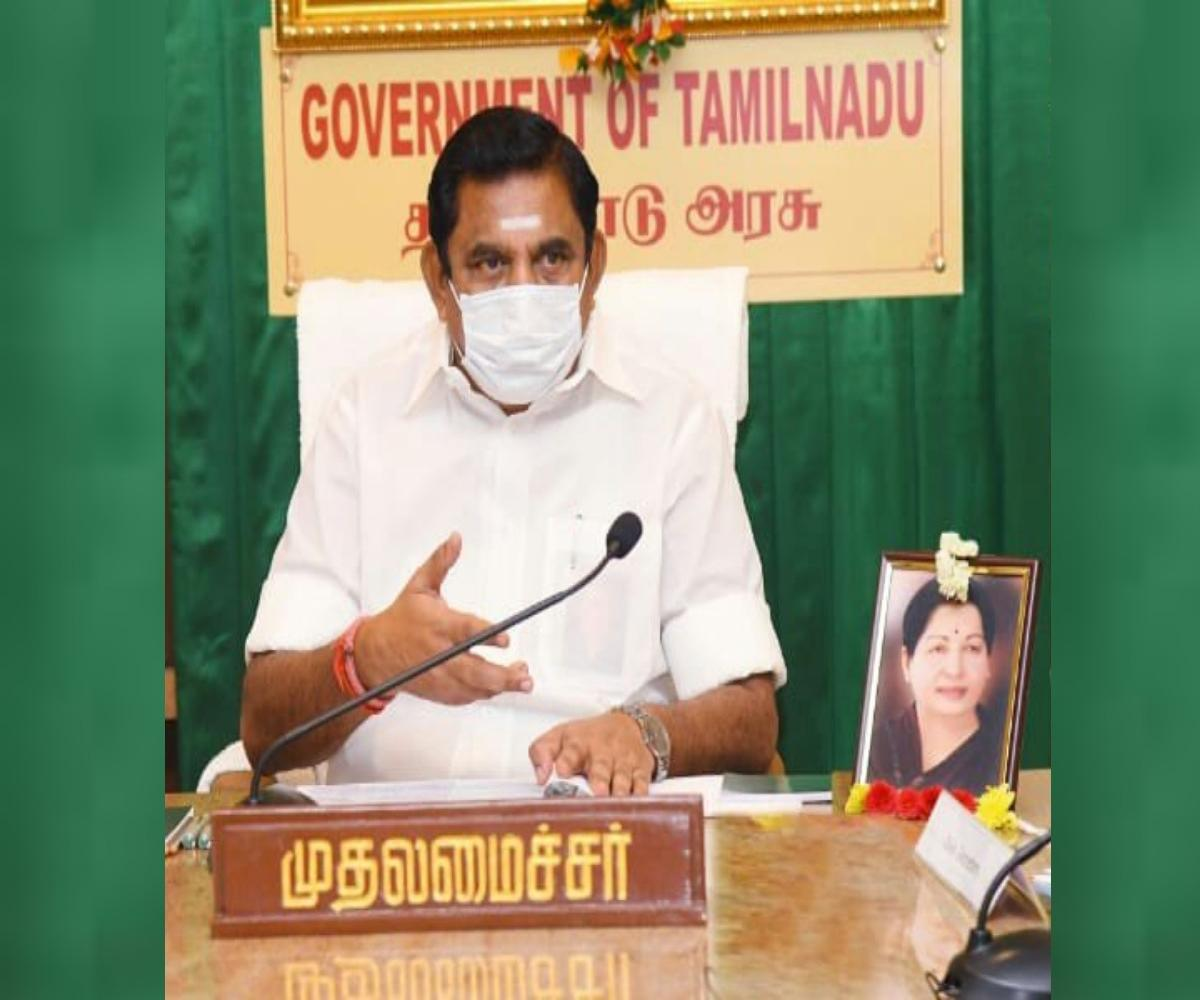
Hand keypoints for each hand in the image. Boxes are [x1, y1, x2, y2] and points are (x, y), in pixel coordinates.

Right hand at [354, 532, 532, 704]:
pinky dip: (484, 693)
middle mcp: (439, 654)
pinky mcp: (439, 691)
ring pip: (474, 688)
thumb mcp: (418, 586)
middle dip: (502, 675)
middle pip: (474, 670)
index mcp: (437, 625)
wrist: (374, 655)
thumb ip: (440, 563)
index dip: (486, 635)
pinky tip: (500, 685)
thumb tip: (456, 539)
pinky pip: (466, 697)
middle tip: (524, 675)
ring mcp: (439, 677)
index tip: (505, 639)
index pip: (465, 631)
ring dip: (500, 686)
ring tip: (521, 679)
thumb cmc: (401, 619)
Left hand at [529, 712, 653, 795]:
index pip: (571, 750)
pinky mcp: (640, 769)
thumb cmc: (586, 738)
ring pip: (622, 777)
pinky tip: (635, 804)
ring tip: (614, 801)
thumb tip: (540, 777)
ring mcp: (622, 761)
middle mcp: (601, 751)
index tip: (561, 770)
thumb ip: (541, 753)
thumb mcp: (558, 737)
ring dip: (619, 790)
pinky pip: (642, 783)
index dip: (566, 760)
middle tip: (597, 791)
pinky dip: (640, 794)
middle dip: (599, 779)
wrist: (626, 725)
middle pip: (600, 766)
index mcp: (577, 743)